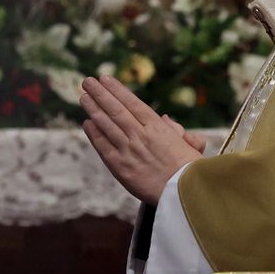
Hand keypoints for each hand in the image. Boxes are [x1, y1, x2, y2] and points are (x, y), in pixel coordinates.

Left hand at [80, 75, 201, 205]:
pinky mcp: (121, 167)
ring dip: (93, 109)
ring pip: (107, 125)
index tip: (105, 79)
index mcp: (158, 127)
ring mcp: (129, 150)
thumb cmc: (191, 171)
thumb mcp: (190, 145)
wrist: (185, 194)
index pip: (133, 103)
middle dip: (100, 94)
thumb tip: (166, 119)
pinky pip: (103, 147)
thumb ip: (178, 131)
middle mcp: (140, 135)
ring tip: (83, 97)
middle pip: (115, 110)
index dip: (117, 90)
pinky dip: (94, 134)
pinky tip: (87, 123)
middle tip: (87, 81)